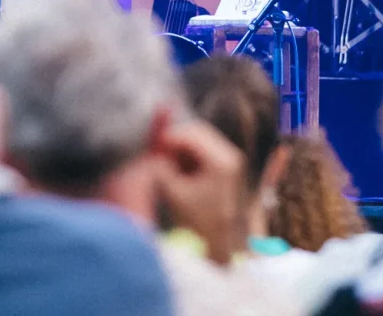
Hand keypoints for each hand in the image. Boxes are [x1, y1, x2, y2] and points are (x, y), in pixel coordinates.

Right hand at [154, 119, 244, 265]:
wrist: (219, 249)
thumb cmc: (197, 224)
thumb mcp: (174, 192)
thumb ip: (161, 165)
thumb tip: (150, 145)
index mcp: (222, 161)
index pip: (192, 134)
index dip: (170, 135)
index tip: (152, 142)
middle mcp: (231, 157)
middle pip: (199, 133)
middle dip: (176, 139)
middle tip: (157, 149)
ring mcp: (231, 162)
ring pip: (201, 141)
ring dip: (181, 147)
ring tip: (165, 161)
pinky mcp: (227, 169)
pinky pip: (204, 151)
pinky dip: (188, 155)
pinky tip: (177, 169)